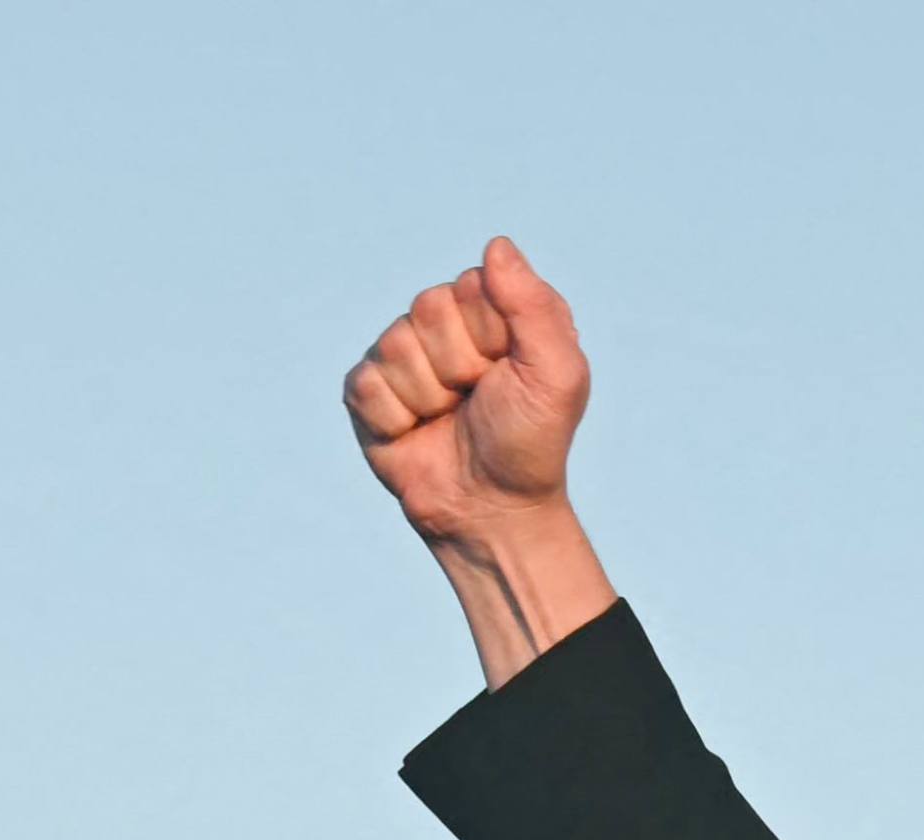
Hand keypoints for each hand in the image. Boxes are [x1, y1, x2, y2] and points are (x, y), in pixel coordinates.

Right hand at [343, 237, 616, 685]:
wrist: (493, 509)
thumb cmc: (532, 442)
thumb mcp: (557, 373)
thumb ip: (534, 305)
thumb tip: (495, 246)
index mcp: (491, 308)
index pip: (471, 285)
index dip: (490, 335)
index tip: (509, 372)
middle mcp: (442, 322)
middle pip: (427, 309)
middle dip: (458, 366)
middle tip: (477, 400)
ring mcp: (401, 356)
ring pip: (396, 347)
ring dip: (428, 396)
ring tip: (449, 418)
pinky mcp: (367, 392)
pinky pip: (367, 384)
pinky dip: (395, 418)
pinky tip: (416, 433)